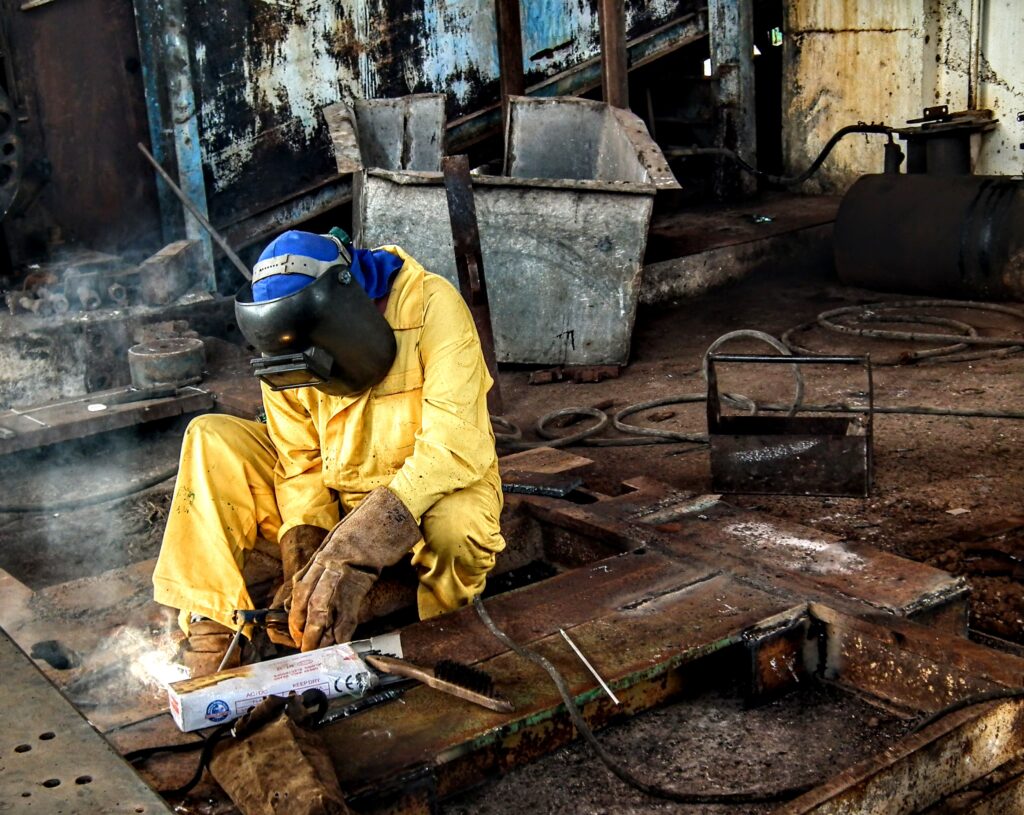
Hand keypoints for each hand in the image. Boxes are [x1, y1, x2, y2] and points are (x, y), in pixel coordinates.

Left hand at [287, 488, 420, 650]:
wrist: (388, 513)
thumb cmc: (369, 526)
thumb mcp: (342, 542)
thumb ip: (328, 562)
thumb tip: (318, 585)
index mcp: (322, 555)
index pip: (300, 589)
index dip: (295, 613)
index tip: (296, 630)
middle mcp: (326, 564)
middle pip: (307, 602)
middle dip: (303, 628)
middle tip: (304, 647)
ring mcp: (341, 571)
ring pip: (321, 609)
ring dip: (317, 633)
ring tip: (316, 650)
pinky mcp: (360, 580)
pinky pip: (347, 612)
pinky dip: (343, 631)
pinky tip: (340, 642)